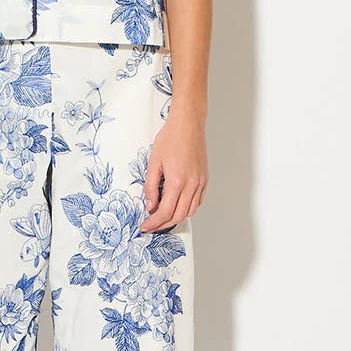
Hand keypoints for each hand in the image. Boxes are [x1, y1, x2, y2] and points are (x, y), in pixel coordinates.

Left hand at [140, 103, 207, 231]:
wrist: (188, 124)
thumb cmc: (170, 138)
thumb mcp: (153, 162)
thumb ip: (151, 187)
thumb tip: (150, 205)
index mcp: (177, 181)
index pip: (165, 212)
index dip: (154, 222)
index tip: (145, 226)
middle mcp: (192, 185)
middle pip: (178, 216)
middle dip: (163, 224)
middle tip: (151, 225)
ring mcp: (200, 183)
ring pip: (189, 211)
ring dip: (176, 217)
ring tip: (162, 216)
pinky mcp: (204, 179)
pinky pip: (197, 201)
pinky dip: (187, 208)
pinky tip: (176, 204)